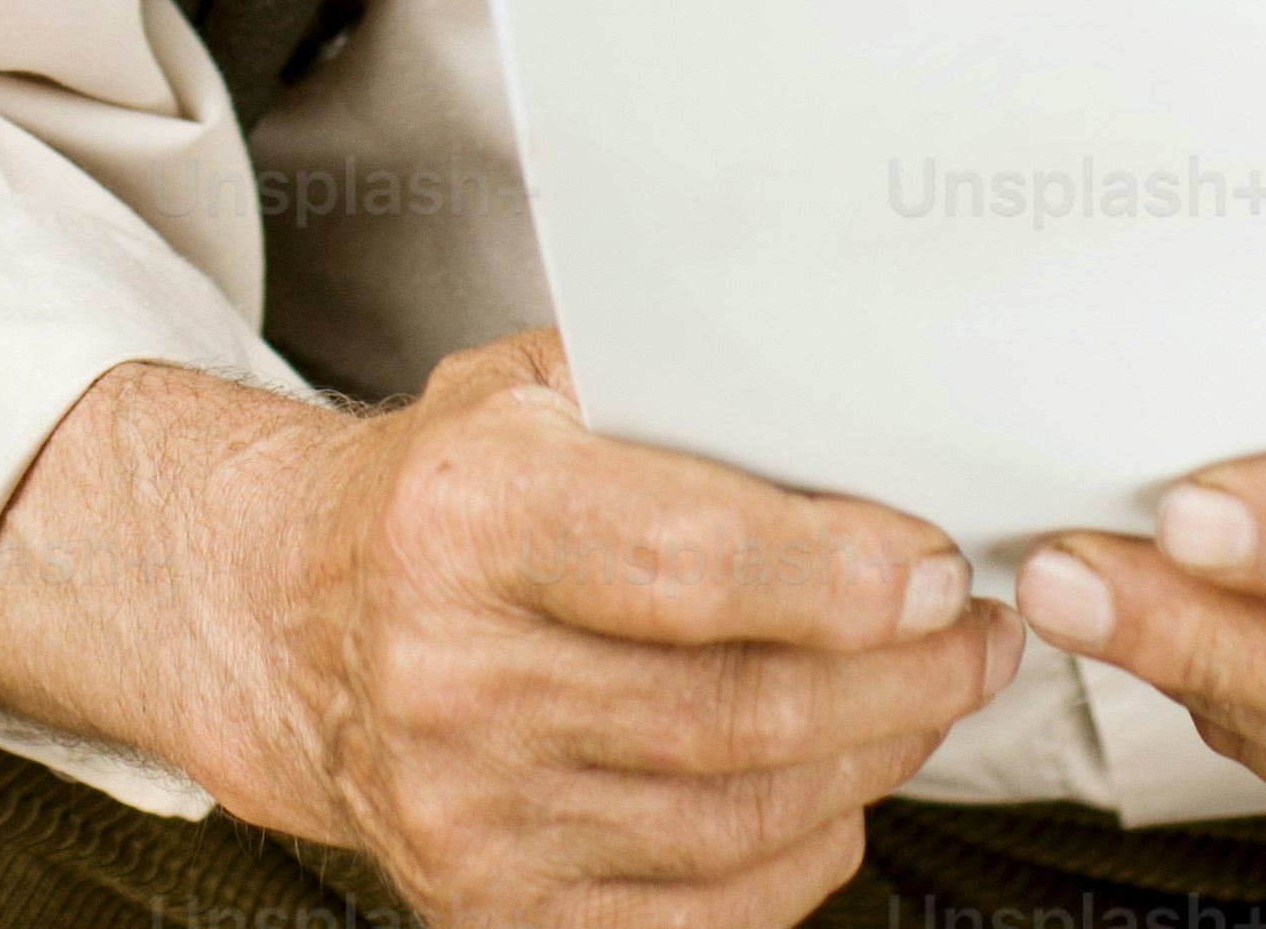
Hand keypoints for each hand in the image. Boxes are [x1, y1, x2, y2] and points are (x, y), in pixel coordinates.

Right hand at [0, 338, 1022, 928]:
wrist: (289, 626)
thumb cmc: (439, 495)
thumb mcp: (527, 390)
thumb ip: (671, 394)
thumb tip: (864, 416)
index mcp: (462, 520)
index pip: (689, 565)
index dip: (839, 575)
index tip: (935, 567)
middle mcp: (451, 677)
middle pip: (739, 708)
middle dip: (899, 677)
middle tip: (976, 632)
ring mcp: (468, 813)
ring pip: (740, 815)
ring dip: (872, 759)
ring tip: (930, 695)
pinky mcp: (492, 908)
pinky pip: (704, 909)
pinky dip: (802, 852)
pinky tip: (841, 785)